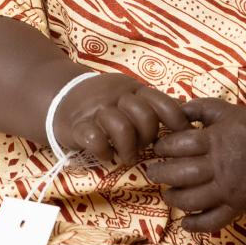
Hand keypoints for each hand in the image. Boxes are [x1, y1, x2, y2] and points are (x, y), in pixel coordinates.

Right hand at [55, 72, 190, 166]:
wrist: (59, 97)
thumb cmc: (102, 102)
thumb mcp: (128, 95)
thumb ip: (151, 103)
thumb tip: (185, 114)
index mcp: (132, 88)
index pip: (162, 101)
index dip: (176, 120)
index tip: (181, 134)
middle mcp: (116, 96)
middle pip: (144, 116)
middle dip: (148, 136)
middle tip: (143, 147)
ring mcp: (96, 110)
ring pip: (122, 128)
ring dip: (128, 149)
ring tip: (126, 156)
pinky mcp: (77, 126)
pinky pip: (95, 140)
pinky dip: (104, 152)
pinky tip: (105, 154)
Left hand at [142, 97, 245, 232]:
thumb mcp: (223, 110)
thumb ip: (197, 108)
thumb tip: (172, 110)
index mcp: (216, 140)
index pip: (181, 145)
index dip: (163, 147)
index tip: (157, 148)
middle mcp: (221, 166)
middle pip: (182, 174)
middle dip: (161, 174)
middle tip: (152, 173)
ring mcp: (228, 189)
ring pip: (193, 200)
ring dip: (174, 198)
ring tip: (167, 194)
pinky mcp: (237, 206)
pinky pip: (214, 220)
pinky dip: (196, 225)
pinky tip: (185, 222)